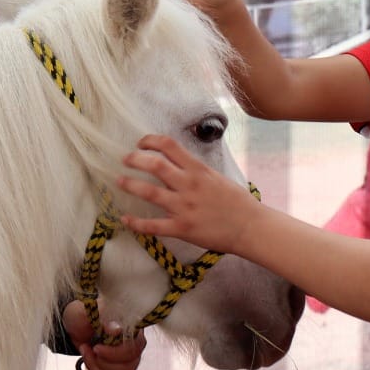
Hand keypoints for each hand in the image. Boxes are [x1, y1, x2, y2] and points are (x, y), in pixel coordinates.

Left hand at [60, 300, 146, 369]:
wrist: (75, 326)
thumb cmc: (82, 316)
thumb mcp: (86, 312)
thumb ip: (102, 317)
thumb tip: (116, 330)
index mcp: (132, 328)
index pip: (135, 348)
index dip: (115, 354)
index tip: (96, 347)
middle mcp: (135, 345)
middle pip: (129, 367)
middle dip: (103, 363)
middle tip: (89, 349)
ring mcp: (129, 360)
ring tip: (87, 354)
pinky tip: (92, 363)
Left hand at [118, 135, 260, 250]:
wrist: (250, 228)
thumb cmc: (238, 203)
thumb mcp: (218, 178)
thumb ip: (197, 171)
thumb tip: (179, 163)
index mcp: (199, 170)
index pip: (169, 146)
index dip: (150, 141)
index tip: (141, 143)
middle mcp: (189, 185)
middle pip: (155, 165)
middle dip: (135, 159)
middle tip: (125, 160)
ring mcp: (184, 207)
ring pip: (149, 192)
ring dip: (130, 185)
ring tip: (119, 181)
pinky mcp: (182, 229)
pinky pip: (153, 225)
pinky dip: (136, 222)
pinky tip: (125, 219)